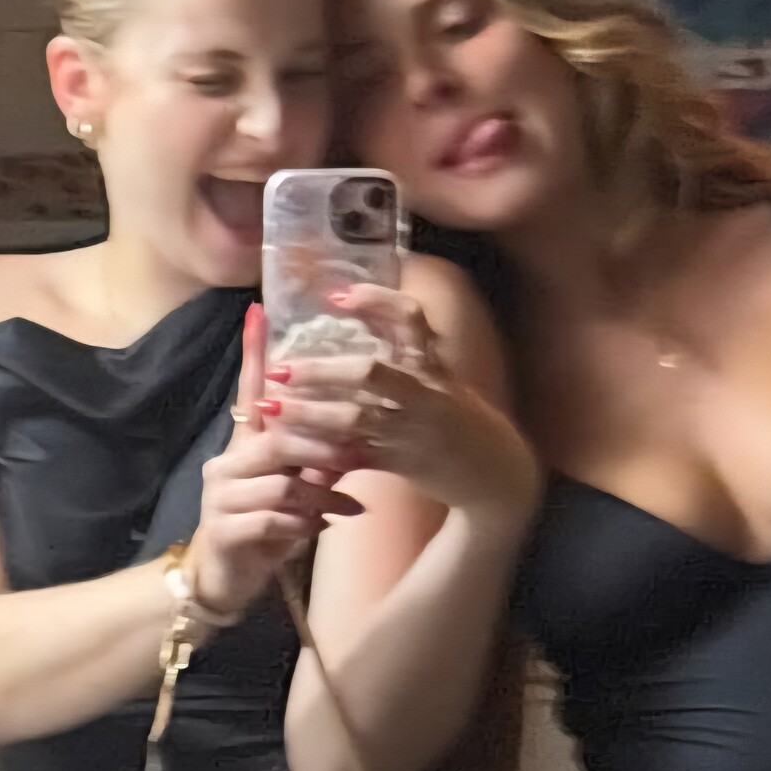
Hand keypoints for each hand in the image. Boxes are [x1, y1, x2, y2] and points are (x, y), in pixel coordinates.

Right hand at [188, 304, 362, 617]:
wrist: (225, 579)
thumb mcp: (293, 491)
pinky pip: (273, 520)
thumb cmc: (264, 529)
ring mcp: (221, 496)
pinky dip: (304, 525)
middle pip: (279, 440)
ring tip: (347, 507)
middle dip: (323, 450)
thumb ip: (314, 463)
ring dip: (321, 496)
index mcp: (243, 445)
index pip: (249, 390)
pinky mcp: (225, 530)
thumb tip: (352, 439)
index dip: (254, 353)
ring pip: (281, 484)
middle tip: (358, 459)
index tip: (260, 310)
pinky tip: (322, 530)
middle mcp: (226, 463)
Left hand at [260, 284, 539, 520]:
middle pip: (369, 372)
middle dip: (321, 370)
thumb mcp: (443, 381)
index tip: (335, 295)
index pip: (410, 318)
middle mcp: (426, 393)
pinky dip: (325, 452)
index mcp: (435, 366)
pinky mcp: (405, 464)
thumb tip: (365, 313)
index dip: (374, 301)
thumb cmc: (462, 421)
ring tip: (272, 408)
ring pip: (355, 418)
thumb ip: (408, 353)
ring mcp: (414, 430)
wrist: (498, 475)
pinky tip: (295, 449)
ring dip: (309, 413)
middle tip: (280, 368)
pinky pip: (358, 455)